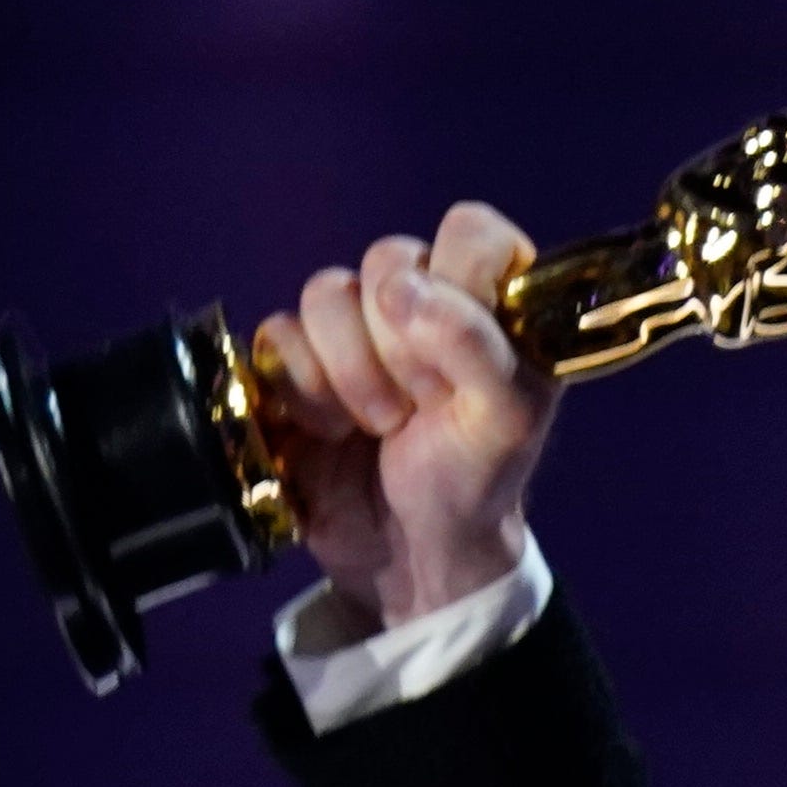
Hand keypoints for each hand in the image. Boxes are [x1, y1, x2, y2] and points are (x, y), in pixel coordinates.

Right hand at [251, 203, 555, 629]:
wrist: (412, 555)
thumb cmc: (474, 481)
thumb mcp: (507, 421)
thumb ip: (476, 343)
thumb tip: (401, 288)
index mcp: (489, 294)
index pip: (469, 231)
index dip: (457, 291)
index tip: (463, 361)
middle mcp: (420, 296)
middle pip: (387, 260)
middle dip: (402, 348)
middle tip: (423, 406)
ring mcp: (353, 326)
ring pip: (327, 294)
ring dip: (352, 374)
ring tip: (380, 425)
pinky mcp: (295, 360)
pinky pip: (278, 337)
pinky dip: (305, 394)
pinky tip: (332, 431)